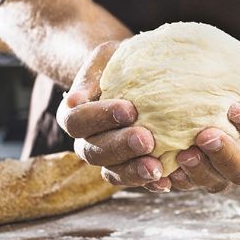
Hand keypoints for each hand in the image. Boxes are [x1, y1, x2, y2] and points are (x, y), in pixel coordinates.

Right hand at [56, 41, 168, 190]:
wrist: (137, 74)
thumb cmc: (120, 60)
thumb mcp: (106, 55)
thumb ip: (91, 73)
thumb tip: (74, 99)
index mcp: (73, 113)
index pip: (76, 121)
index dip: (99, 118)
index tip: (129, 109)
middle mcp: (85, 140)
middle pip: (93, 151)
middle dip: (120, 146)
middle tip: (147, 139)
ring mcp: (105, 157)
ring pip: (111, 171)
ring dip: (133, 171)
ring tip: (158, 168)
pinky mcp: (126, 168)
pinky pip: (132, 181)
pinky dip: (148, 183)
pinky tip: (166, 181)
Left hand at [149, 67, 239, 192]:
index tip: (236, 108)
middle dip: (224, 156)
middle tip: (205, 135)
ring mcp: (228, 173)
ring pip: (218, 183)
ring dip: (199, 171)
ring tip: (183, 155)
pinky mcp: (205, 172)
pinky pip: (193, 182)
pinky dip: (180, 178)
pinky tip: (166, 167)